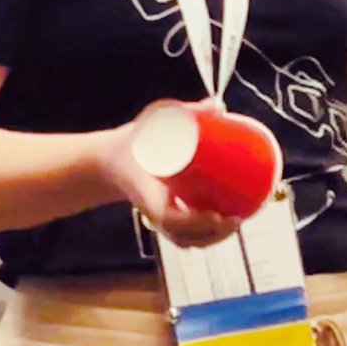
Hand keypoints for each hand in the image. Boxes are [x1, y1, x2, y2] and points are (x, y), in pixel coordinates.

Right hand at [102, 100, 240, 249]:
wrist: (110, 161)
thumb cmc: (134, 143)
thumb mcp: (153, 123)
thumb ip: (186, 113)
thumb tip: (218, 106)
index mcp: (146, 193)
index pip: (169, 217)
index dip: (194, 222)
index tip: (216, 215)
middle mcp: (152, 212)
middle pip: (183, 236)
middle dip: (212, 234)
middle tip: (236, 218)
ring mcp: (157, 219)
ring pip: (185, 240)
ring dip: (212, 238)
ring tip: (236, 222)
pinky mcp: (163, 219)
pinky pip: (184, 236)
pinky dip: (204, 238)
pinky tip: (224, 229)